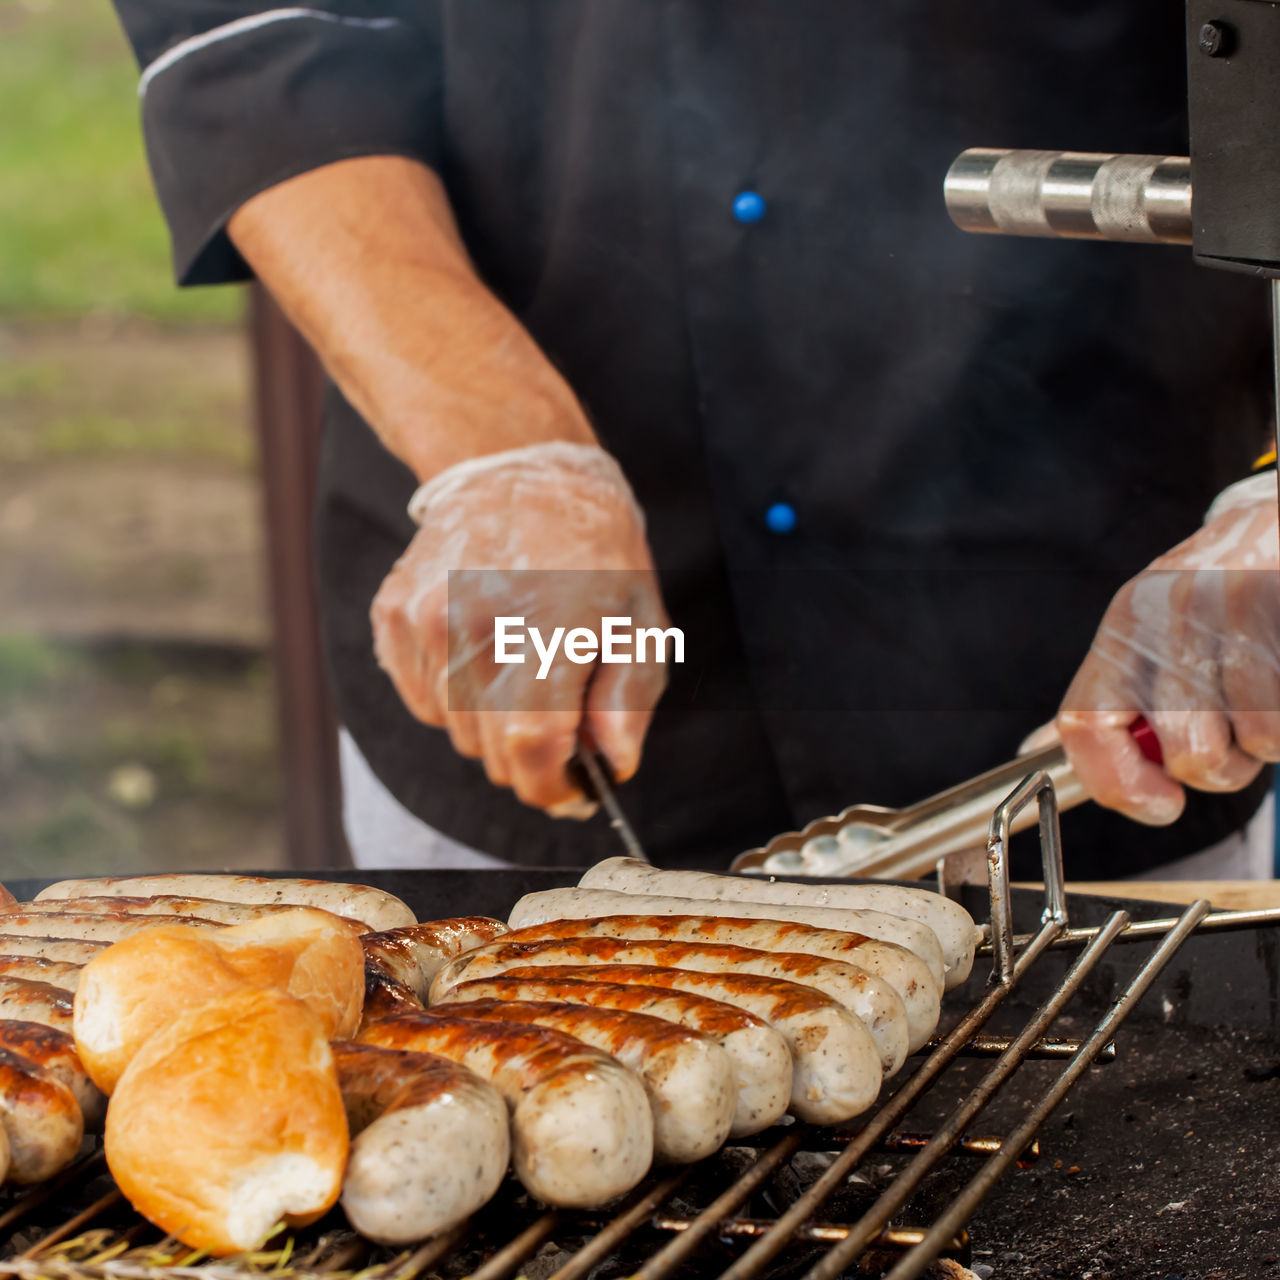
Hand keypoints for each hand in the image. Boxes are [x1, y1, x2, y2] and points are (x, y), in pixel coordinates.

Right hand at [371, 442, 669, 814]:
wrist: (519, 469)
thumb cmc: (593, 551)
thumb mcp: (641, 619)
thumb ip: (629, 700)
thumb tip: (612, 764)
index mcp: (544, 630)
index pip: (531, 749)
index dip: (552, 786)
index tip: (570, 787)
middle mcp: (473, 628)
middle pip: (490, 751)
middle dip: (529, 753)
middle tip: (557, 712)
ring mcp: (424, 621)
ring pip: (453, 730)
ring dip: (489, 722)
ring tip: (519, 665)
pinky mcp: (393, 615)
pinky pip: (420, 699)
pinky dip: (451, 696)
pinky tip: (481, 649)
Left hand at [1055, 472, 1279, 823]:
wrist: (1271, 528)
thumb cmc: (1206, 606)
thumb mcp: (1137, 641)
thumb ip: (1100, 706)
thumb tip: (1033, 753)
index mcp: (1118, 635)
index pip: (1084, 729)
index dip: (1118, 785)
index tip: (1160, 803)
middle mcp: (1161, 620)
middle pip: (1188, 753)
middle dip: (1221, 766)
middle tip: (1231, 732)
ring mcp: (1228, 612)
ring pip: (1256, 741)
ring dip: (1268, 740)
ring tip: (1265, 695)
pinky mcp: (1278, 609)